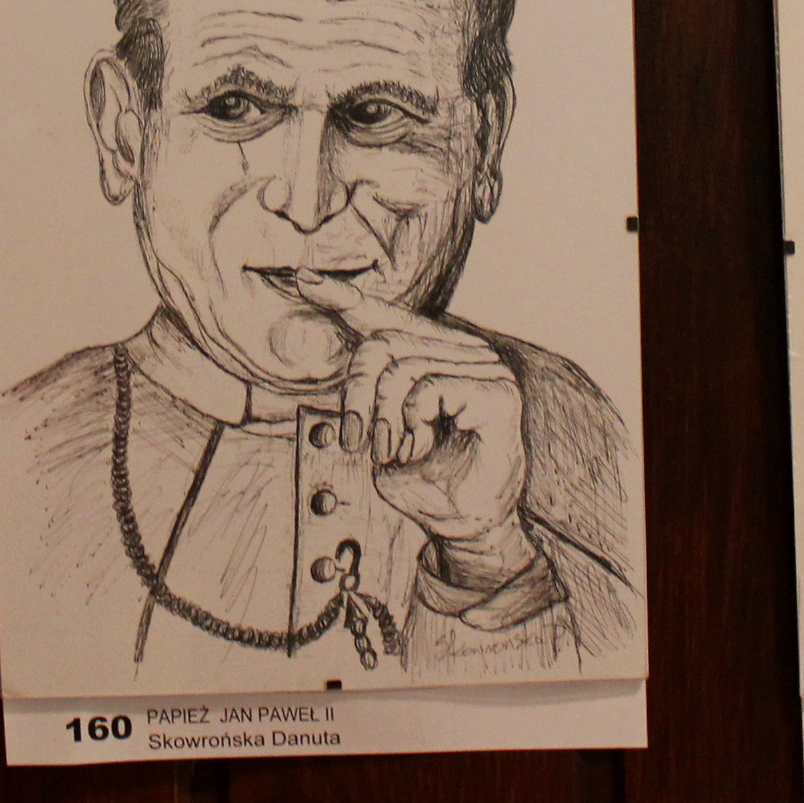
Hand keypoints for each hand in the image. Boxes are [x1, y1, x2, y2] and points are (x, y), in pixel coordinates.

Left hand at [293, 273, 534, 585]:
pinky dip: (416, 421)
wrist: (466, 523)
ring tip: (404, 450)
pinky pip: (430, 388)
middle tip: (356, 441)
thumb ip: (366, 400)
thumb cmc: (426, 480)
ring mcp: (485, 367)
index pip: (385, 318)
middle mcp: (461, 352)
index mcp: (432, 356)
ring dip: (389, 421)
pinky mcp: (498, 391)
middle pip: (380, 345)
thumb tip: (342, 367)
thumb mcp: (382, 436)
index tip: (305, 279)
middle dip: (356, 397)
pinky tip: (426, 442)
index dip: (343, 298)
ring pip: (402, 368)